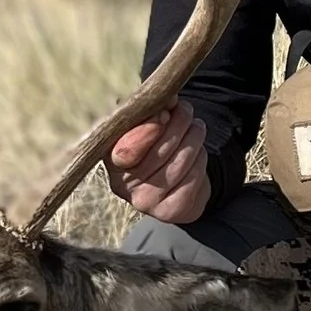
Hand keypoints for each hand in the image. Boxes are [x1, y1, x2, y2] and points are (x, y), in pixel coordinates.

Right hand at [108, 105, 210, 224]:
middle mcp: (122, 186)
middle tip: (187, 110)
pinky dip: (200, 160)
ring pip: (180, 163)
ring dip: (194, 138)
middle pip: (160, 152)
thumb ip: (147, 109)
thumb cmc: (153, 144)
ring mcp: (145, 202)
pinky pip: (194, 178)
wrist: (171, 181)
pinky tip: (197, 153)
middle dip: (179, 124)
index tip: (164, 113)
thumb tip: (166, 99)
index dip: (148, 131)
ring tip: (196, 127)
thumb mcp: (143, 123)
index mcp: (110, 159)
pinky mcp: (169, 212)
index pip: (126, 150)